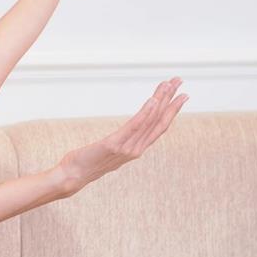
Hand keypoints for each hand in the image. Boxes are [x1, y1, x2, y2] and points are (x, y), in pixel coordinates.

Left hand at [58, 78, 186, 193]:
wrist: (73, 176)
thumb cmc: (89, 161)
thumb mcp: (111, 150)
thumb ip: (123, 141)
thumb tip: (129, 130)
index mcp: (137, 149)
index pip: (160, 127)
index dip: (172, 110)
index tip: (182, 95)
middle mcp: (136, 149)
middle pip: (158, 121)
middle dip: (170, 99)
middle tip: (178, 81)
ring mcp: (126, 148)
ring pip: (149, 121)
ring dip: (160, 101)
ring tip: (167, 85)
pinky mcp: (114, 145)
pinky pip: (133, 127)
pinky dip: (145, 113)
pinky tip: (152, 100)